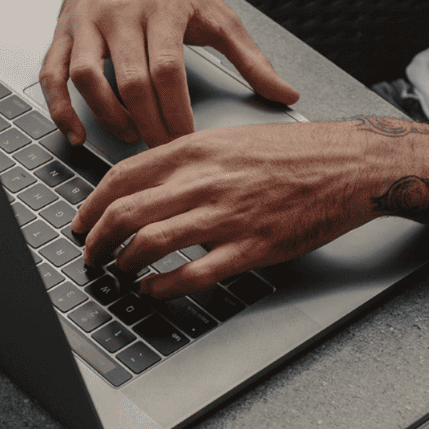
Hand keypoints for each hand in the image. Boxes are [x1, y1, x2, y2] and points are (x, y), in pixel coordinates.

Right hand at [39, 0, 298, 147]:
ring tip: (131, 136)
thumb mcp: (218, 16)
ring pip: (87, 78)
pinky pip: (52, 73)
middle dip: (148, 123)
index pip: (168, 71)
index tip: (187, 141)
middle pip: (131, 80)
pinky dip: (60, 108)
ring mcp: (87, 22)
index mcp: (163, 9)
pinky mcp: (63, 30)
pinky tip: (77, 133)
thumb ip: (252, 60)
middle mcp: (121, 13)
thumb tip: (287, 95)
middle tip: (162, 150)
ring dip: (109, 117)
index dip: (176, 112)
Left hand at [71, 122, 391, 296]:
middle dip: (97, 239)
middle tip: (90, 254)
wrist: (345, 165)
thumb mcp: (228, 139)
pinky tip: (154, 289)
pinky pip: (193, 274)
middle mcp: (203, 181)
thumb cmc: (292, 152)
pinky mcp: (250, 247)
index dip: (91, 205)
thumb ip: (184, 160)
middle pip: (126, 213)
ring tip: (120, 272)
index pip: (121, 177)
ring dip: (125, 263)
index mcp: (194, 150)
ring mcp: (226, 216)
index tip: (82, 221)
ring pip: (150, 243)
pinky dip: (163, 286)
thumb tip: (144, 183)